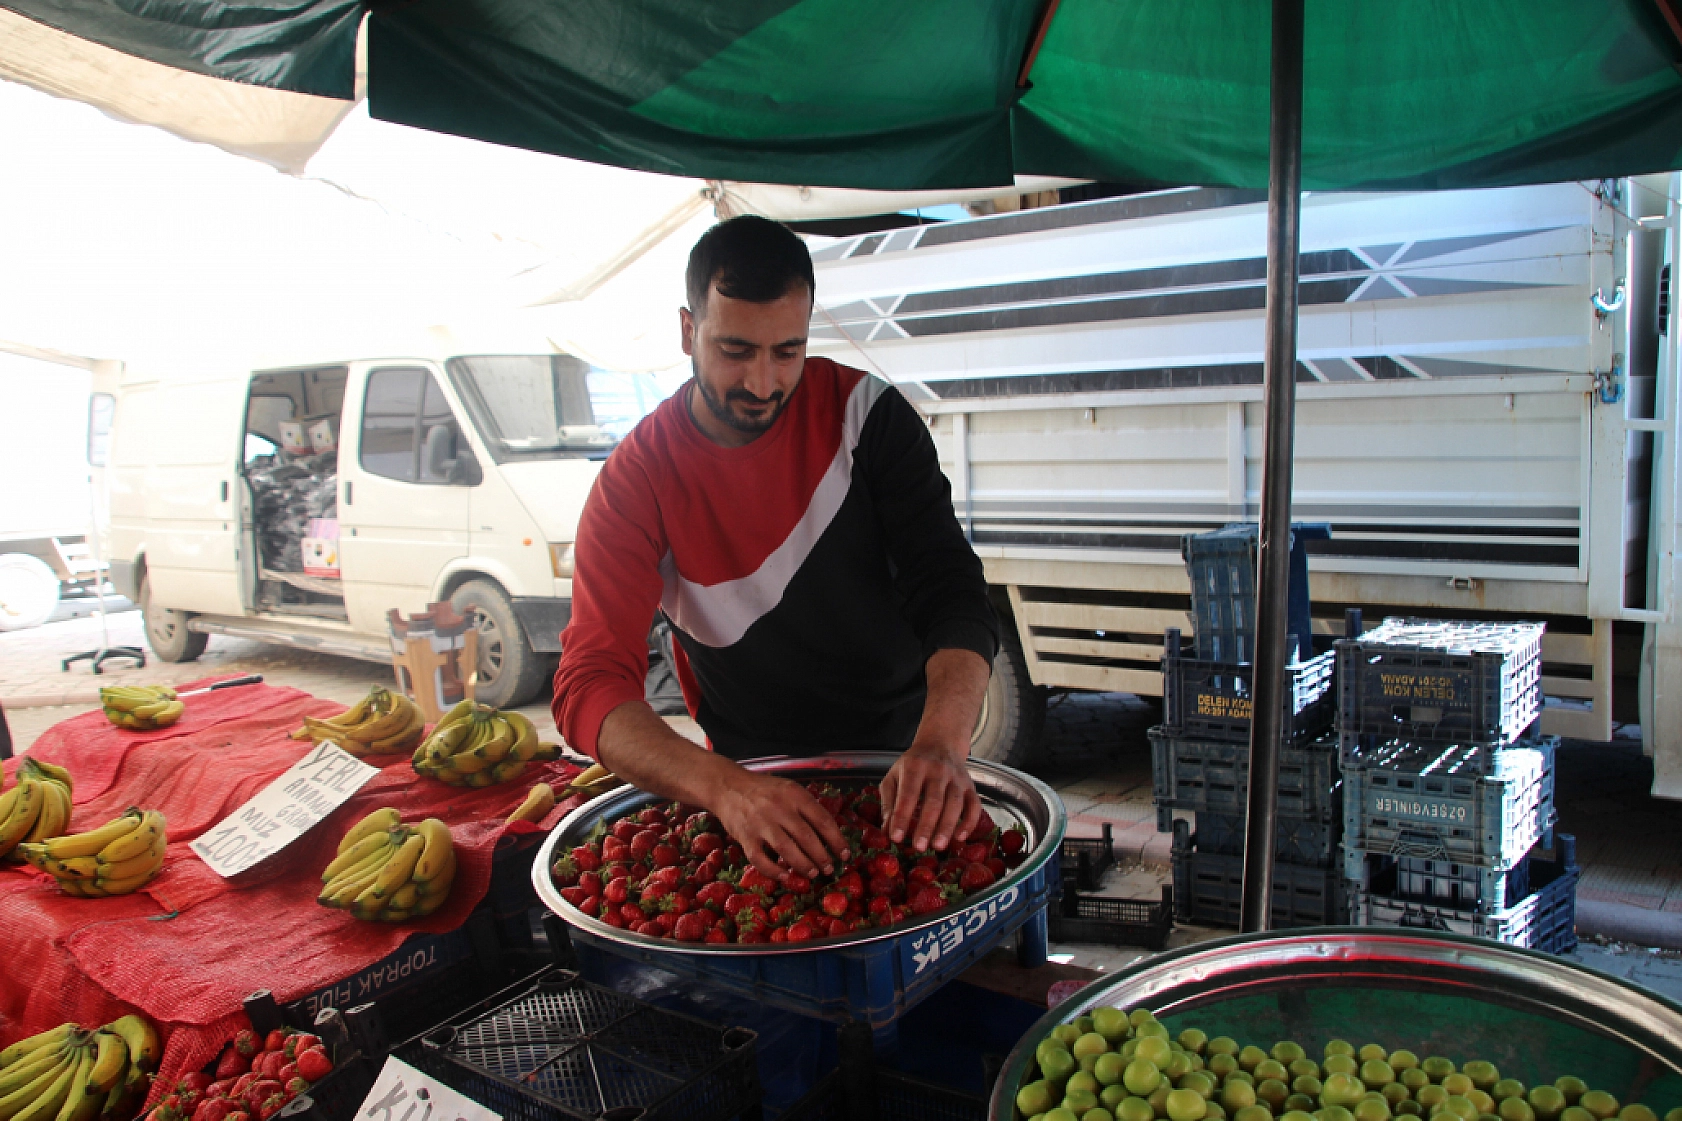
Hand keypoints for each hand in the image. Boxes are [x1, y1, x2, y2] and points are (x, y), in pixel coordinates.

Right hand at [711, 770, 850, 882]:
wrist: (728, 787)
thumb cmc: (764, 790)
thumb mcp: (789, 789)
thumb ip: (807, 807)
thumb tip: (830, 834)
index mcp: (794, 795)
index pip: (822, 820)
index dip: (837, 840)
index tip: (845, 854)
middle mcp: (779, 808)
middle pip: (807, 837)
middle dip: (822, 856)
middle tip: (829, 868)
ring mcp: (760, 823)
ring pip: (787, 850)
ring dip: (803, 865)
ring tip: (813, 873)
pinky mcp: (745, 837)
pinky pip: (761, 860)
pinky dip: (774, 871)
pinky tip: (785, 876)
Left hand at [880, 741, 984, 853]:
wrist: (940, 743)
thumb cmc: (913, 765)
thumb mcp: (894, 776)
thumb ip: (889, 803)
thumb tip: (886, 831)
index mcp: (915, 767)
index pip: (908, 795)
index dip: (902, 817)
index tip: (896, 837)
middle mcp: (938, 770)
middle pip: (934, 800)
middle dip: (926, 825)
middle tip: (919, 847)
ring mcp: (957, 778)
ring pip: (955, 803)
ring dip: (947, 826)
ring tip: (938, 846)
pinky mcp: (970, 786)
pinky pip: (974, 805)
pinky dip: (969, 822)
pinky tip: (959, 837)